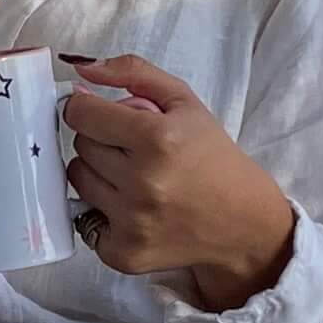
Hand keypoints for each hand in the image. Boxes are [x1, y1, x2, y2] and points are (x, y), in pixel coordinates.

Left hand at [61, 53, 297, 305]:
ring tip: (133, 176)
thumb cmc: (213, 157)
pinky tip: (133, 207)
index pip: (80, 114)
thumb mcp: (184, 102)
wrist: (244, 222)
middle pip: (81, 146)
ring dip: (98, 173)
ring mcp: (132, 222)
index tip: (103, 115)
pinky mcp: (124, 253)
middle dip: (101, 140)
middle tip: (133, 148)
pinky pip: (84, 220)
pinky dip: (102, 211)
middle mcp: (142, 183)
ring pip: (78, 179)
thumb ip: (132, 72)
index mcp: (157, 139)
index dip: (89, 110)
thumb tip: (81, 69)